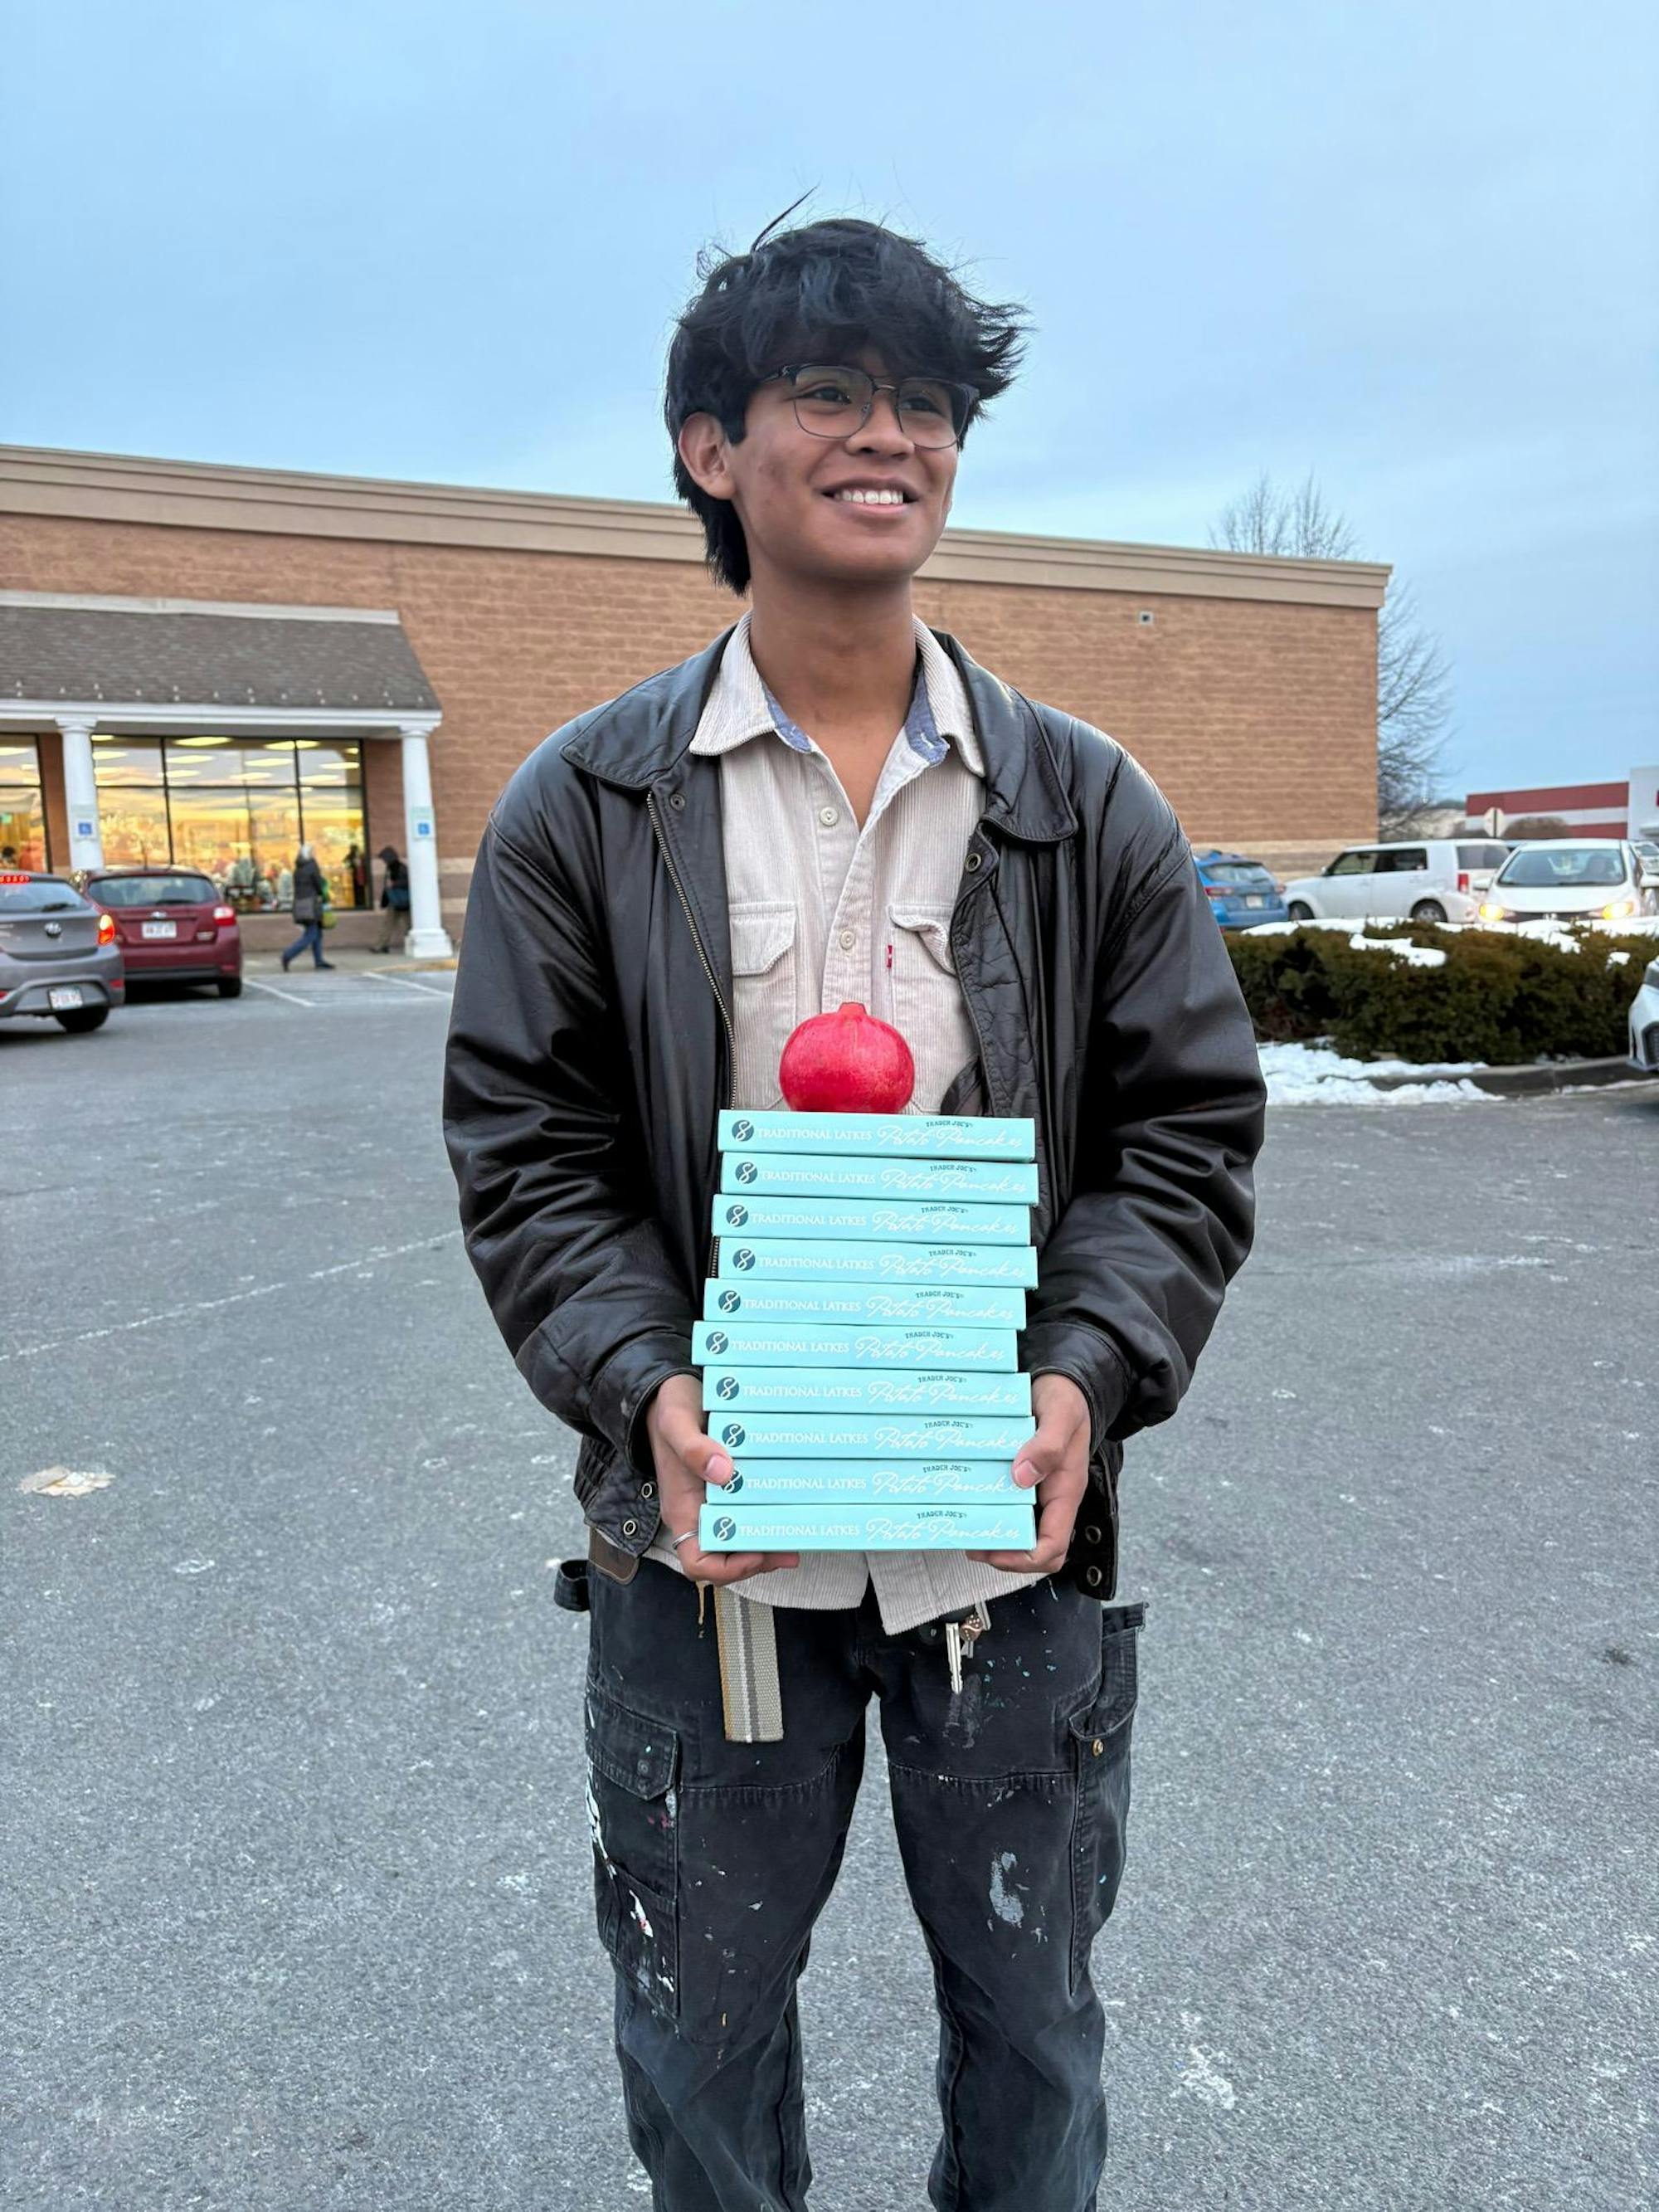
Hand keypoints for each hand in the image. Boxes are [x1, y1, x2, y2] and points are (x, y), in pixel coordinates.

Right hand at [644, 1374, 800, 1584]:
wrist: (667, 1391)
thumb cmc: (669, 1408)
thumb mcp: (677, 1421)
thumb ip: (693, 1447)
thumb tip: (723, 1472)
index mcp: (682, 1509)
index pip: (698, 1563)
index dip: (729, 1568)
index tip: (757, 1550)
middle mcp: (696, 1512)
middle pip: (725, 1558)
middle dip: (758, 1559)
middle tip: (790, 1548)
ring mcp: (710, 1502)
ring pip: (737, 1540)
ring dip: (765, 1544)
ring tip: (795, 1535)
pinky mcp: (724, 1488)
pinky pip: (744, 1515)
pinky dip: (764, 1518)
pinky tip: (785, 1509)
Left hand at [966, 1371, 1090, 1576]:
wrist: (1065, 1381)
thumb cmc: (1066, 1398)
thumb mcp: (1060, 1415)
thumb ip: (1046, 1445)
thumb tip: (1022, 1477)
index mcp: (1066, 1491)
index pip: (1053, 1546)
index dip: (1023, 1559)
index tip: (994, 1551)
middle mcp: (1053, 1497)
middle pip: (1035, 1548)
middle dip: (1004, 1553)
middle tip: (971, 1540)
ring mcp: (1039, 1490)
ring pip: (1021, 1531)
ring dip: (995, 1535)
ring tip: (965, 1524)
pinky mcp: (1025, 1478)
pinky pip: (1010, 1506)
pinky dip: (990, 1511)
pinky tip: (970, 1501)